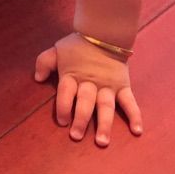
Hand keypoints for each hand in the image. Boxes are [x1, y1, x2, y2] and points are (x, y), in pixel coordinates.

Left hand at [34, 32, 141, 146]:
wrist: (104, 32)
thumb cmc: (78, 45)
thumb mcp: (58, 49)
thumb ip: (44, 62)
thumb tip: (37, 78)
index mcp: (72, 75)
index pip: (65, 93)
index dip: (62, 107)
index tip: (62, 121)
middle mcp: (90, 83)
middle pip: (84, 102)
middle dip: (80, 119)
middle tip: (76, 136)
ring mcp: (108, 85)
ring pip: (105, 106)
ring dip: (104, 124)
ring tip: (101, 141)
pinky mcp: (122, 86)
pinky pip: (130, 102)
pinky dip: (134, 116)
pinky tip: (137, 131)